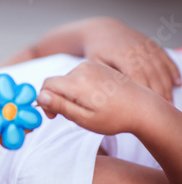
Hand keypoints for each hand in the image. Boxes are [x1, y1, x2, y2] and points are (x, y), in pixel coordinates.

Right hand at [36, 61, 154, 134]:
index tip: (54, 116)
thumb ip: (60, 106)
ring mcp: (91, 65)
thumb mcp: (84, 118)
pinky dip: (79, 87)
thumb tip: (39, 96)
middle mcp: (83, 68)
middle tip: (73, 115)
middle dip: (58, 98)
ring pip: (67, 79)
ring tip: (86, 107)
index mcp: (77, 82)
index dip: (45, 102)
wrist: (144, 107)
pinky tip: (94, 98)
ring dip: (69, 93)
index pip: (46, 86)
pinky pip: (78, 76)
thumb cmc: (114, 118)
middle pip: (56, 83)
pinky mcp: (98, 65)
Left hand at [82, 18, 180, 101]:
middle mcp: (137, 49)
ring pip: (161, 67)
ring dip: (167, 84)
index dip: (145, 90)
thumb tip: (116, 95)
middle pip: (153, 73)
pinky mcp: (151, 44)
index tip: (149, 105)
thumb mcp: (96, 64)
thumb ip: (107, 78)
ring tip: (170, 101)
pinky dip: (172, 70)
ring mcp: (146, 45)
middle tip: (164, 108)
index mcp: (122, 54)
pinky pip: (165, 58)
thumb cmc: (96, 51)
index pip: (137, 75)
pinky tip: (177, 82)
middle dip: (160, 92)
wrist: (102, 29)